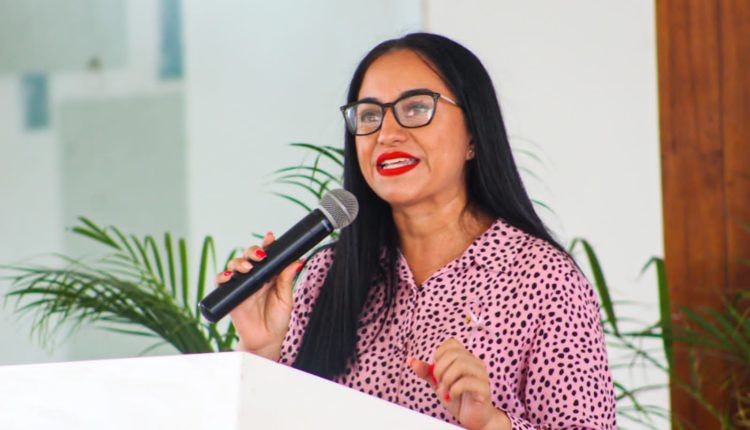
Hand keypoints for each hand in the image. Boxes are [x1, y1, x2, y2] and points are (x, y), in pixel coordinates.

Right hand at [214, 231, 303, 360]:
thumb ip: (287, 280)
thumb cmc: (278, 319)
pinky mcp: (230, 296)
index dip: (268, 244)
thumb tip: (296, 261)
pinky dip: (222, 277)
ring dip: (238, 262)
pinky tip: (228, 277)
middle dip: (252, 251)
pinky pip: (221, 282)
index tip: (271, 237)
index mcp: (270, 275)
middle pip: (248, 256)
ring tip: (247, 268)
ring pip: (234, 265)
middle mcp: (254, 277)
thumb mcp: (285, 299)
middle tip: (259, 256)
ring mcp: (241, 285)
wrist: (266, 340)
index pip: (267, 255)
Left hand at [407, 338, 510, 429]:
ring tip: (445, 390)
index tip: (437, 369)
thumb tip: (410, 360)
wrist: (471, 417)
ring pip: (460, 365)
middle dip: (440, 369)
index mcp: (465, 358)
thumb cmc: (457, 398)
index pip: (451, 342)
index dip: (439, 353)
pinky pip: (465, 382)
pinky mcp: (483, 388)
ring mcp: (481, 375)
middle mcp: (475, 363)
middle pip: (453, 353)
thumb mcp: (438, 383)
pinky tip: (452, 396)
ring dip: (446, 379)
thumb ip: (427, 372)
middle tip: (439, 382)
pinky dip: (453, 390)